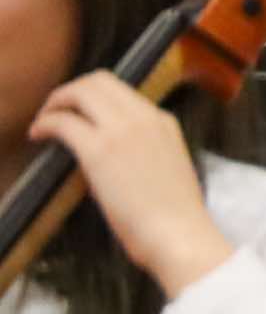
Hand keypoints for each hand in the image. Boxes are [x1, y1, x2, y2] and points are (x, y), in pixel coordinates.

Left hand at [28, 71, 233, 296]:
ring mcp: (122, 130)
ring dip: (55, 102)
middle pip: (99, 80)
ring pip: (81, 91)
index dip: (93, 99)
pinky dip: (45, 123)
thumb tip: (117, 155)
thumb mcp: (170, 168)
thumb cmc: (176, 215)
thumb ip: (148, 151)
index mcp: (163, 122)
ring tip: (43, 122)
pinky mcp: (98, 149)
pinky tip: (38, 136)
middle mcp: (144, 117)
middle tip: (55, 112)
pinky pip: (63, 121)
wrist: (179, 233)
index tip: (79, 115)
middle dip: (71, 91)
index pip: (123, 92)